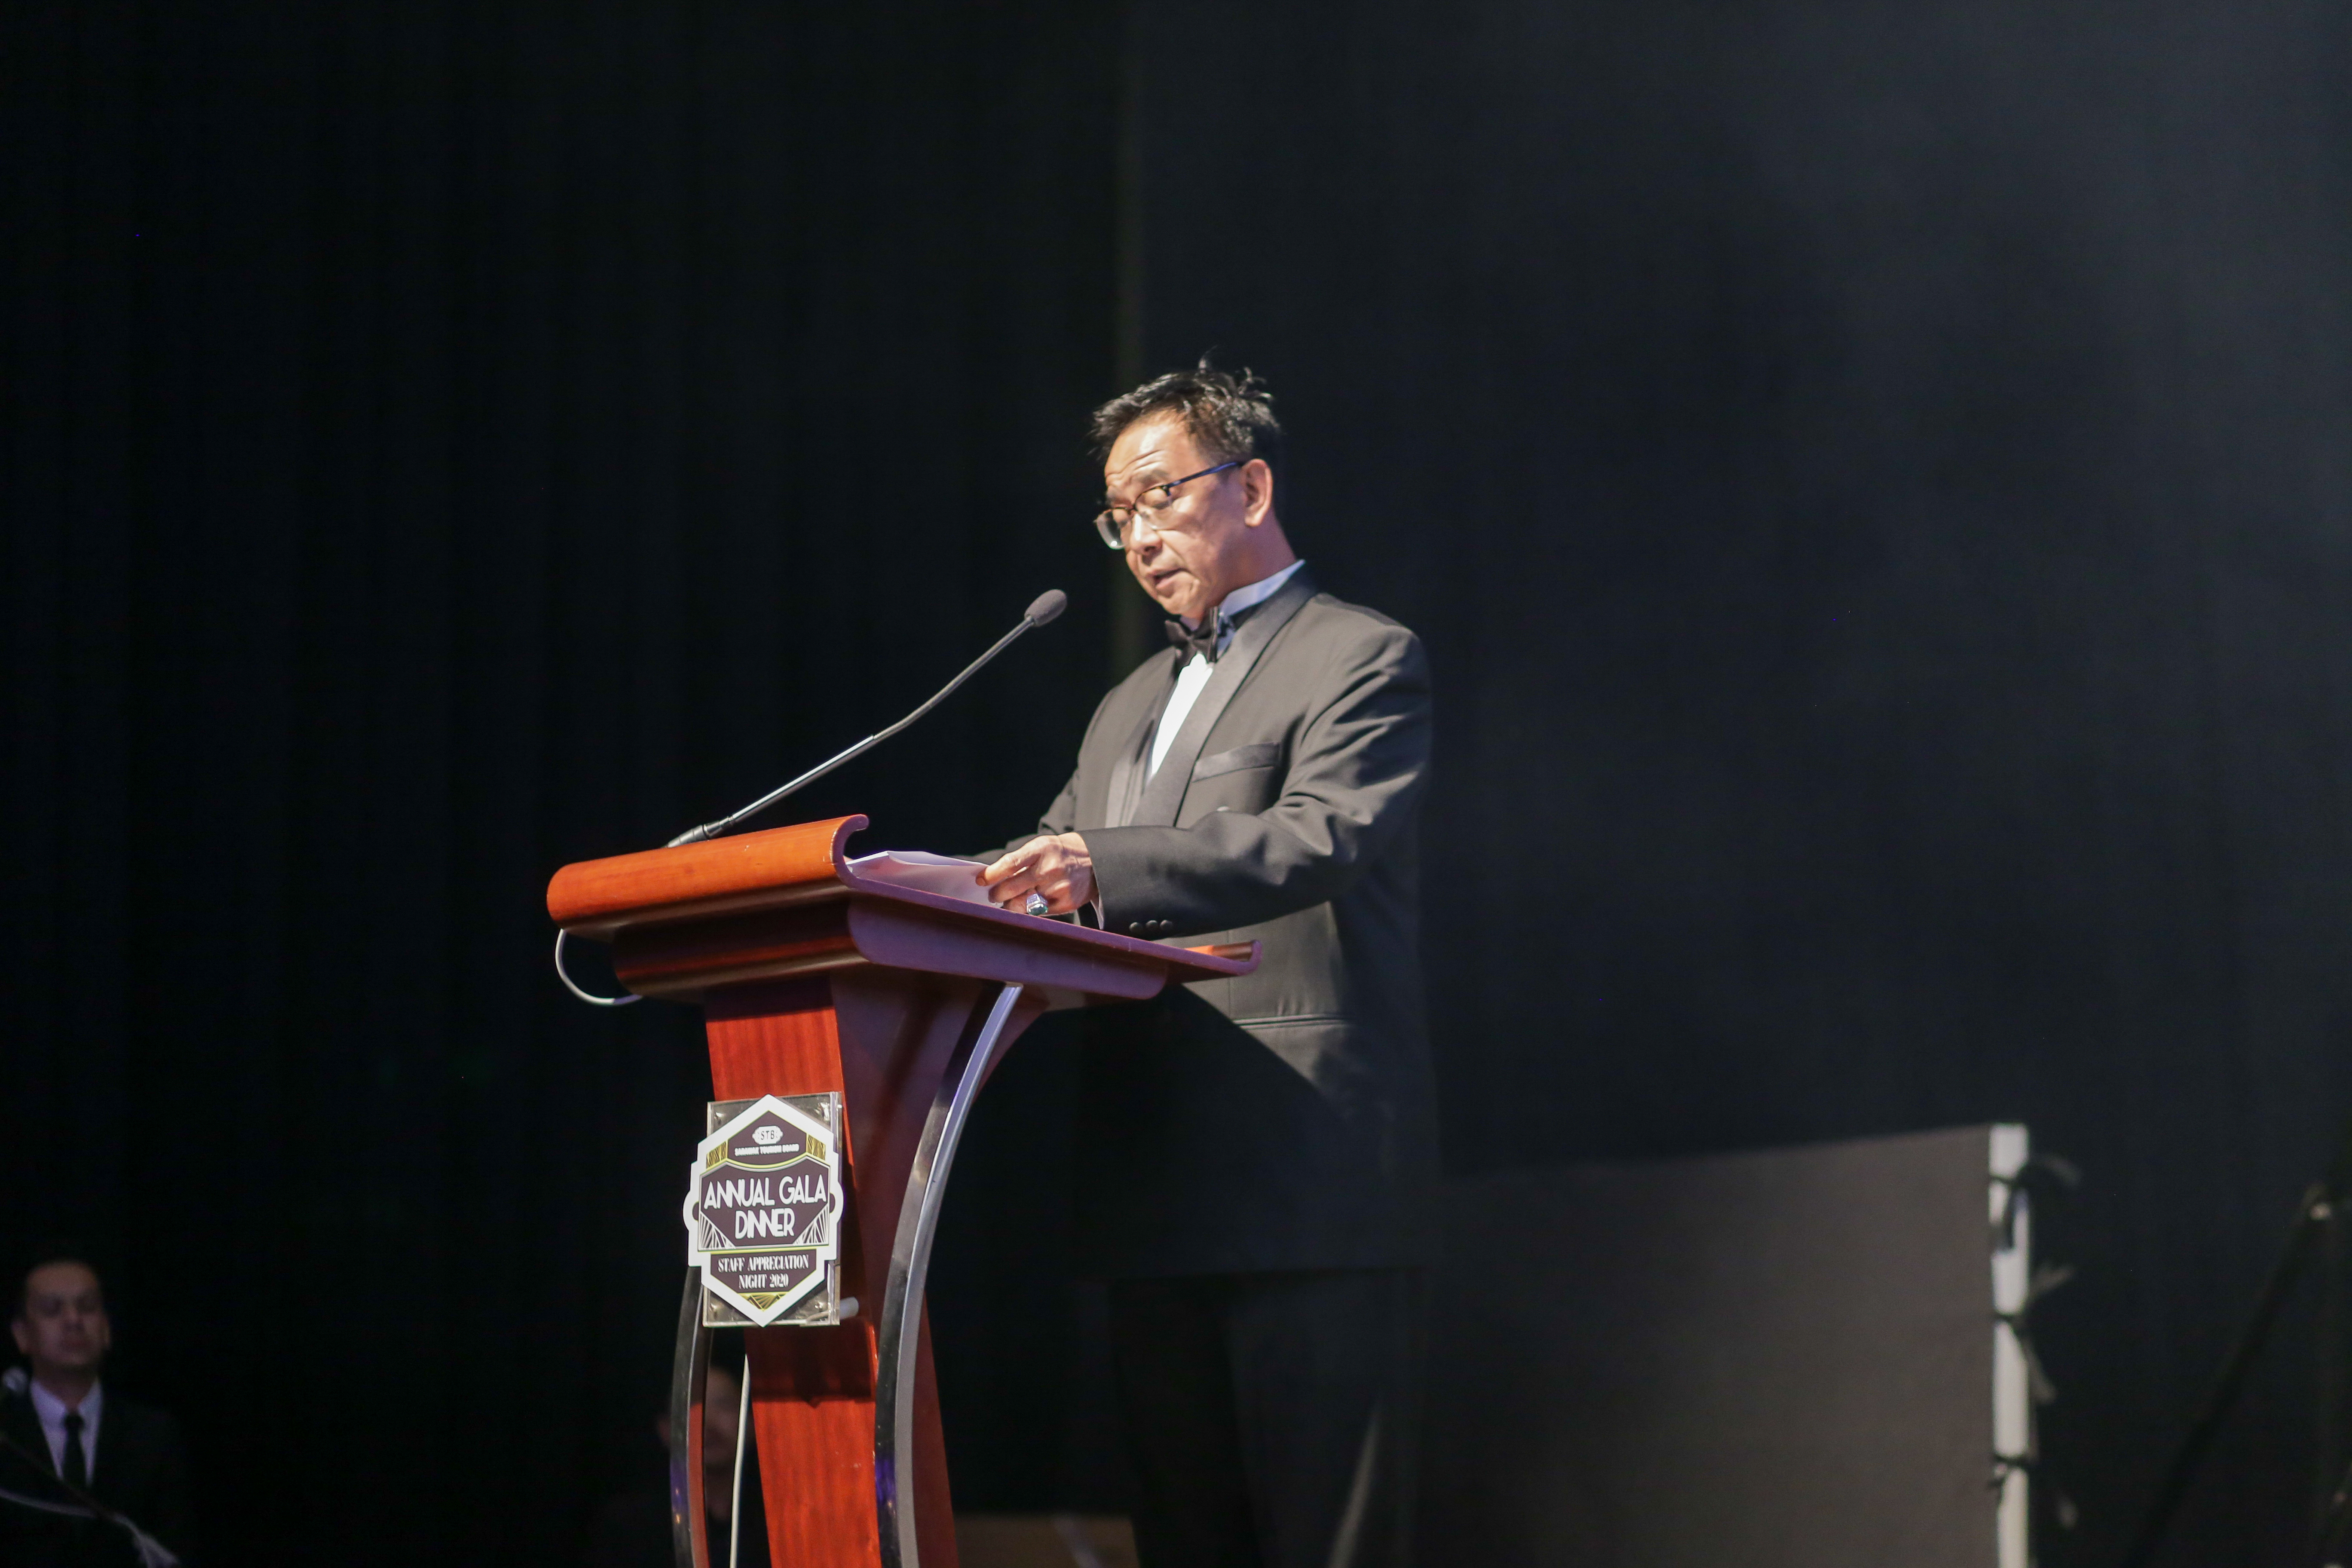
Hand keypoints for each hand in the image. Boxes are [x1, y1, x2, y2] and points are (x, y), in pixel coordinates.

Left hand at [980, 833, 1094, 915]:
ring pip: (1022, 905)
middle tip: (993, 895)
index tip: (981, 880)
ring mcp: (1059, 888)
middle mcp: (1050, 869)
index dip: (992, 874)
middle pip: (1012, 888)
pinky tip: (1030, 903)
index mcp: (1041, 849)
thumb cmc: (1059, 854)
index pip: (1010, 864)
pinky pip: (1037, 913)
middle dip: (997, 894)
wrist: (1094, 861)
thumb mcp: (1041, 847)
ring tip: (1009, 901)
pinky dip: (1028, 910)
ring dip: (1010, 905)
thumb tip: (993, 880)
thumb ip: (1019, 862)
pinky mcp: (1066, 903)